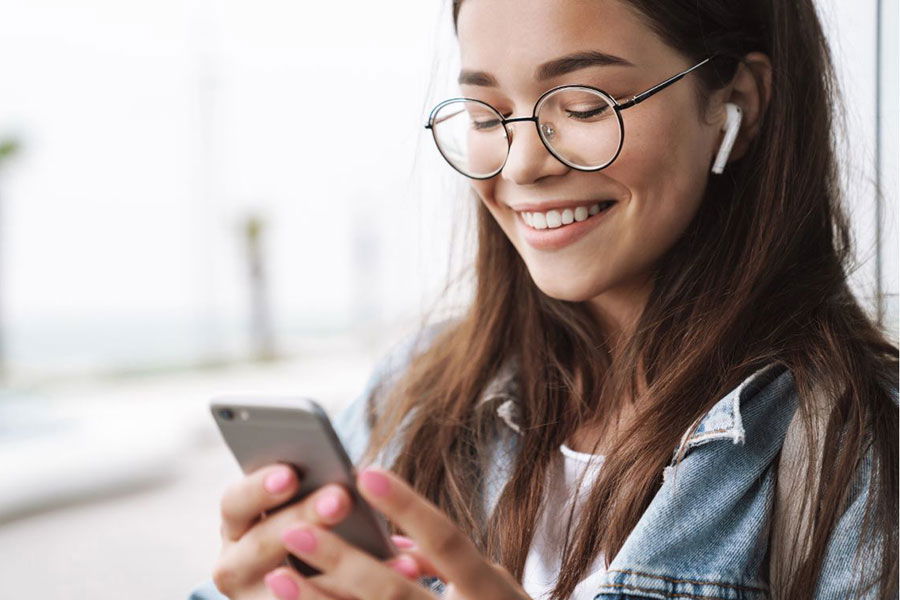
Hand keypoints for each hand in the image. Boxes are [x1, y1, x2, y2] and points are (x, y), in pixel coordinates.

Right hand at [211, 464, 419, 599]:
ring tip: (384, 544)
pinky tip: (404, 569)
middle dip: (303, 518)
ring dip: (337, 567)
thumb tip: (356, 473)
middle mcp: (235, 566)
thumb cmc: (310, 523)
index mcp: (236, 524)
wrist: (310, 579)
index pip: (234, 502)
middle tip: (341, 499)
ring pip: (288, 589)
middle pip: (262, 543)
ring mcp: (257, 598)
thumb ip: (315, 486)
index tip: (292, 473)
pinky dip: (355, 592)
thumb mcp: (300, 502)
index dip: (260, 488)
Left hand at [263, 467, 531, 599]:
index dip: (408, 507)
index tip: (366, 472)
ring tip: (277, 574)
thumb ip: (450, 560)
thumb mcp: (496, 588)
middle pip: (393, 592)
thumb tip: (398, 534)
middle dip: (343, 561)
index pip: (447, 542)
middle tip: (296, 528)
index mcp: (490, 593)